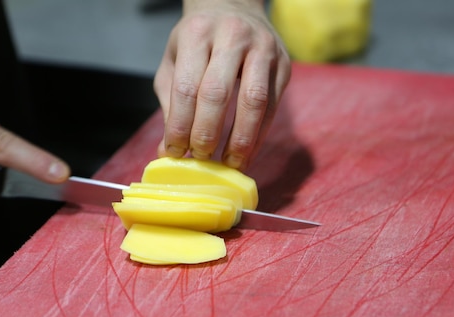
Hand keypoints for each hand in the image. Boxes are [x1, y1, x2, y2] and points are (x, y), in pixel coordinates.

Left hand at [153, 0, 290, 170]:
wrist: (234, 6)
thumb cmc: (199, 39)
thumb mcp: (175, 60)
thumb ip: (171, 103)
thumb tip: (170, 150)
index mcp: (197, 33)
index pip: (186, 88)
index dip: (180, 126)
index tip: (175, 152)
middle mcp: (232, 37)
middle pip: (218, 94)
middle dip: (207, 133)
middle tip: (200, 159)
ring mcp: (263, 49)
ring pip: (253, 102)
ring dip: (240, 140)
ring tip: (228, 164)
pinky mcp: (283, 65)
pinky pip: (272, 107)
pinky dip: (259, 136)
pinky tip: (246, 153)